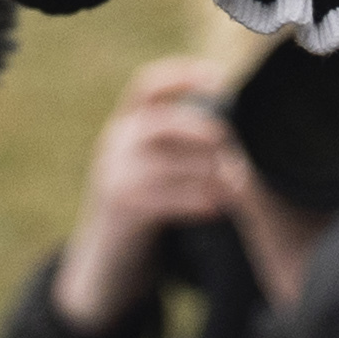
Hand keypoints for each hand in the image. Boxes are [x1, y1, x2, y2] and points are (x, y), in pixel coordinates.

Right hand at [47, 58, 242, 333]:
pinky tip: (218, 207)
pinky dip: (196, 200)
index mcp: (124, 125)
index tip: (219, 77)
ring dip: (207, 171)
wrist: (103, 263)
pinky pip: (164, 197)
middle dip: (203, 131)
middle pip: (162, 122)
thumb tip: (232, 132)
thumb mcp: (149, 167)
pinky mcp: (121, 208)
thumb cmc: (141, 209)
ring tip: (235, 182)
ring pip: (167, 162)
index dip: (182, 75)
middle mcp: (115, 143)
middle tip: (232, 148)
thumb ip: (177, 145)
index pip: (148, 86)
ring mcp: (113, 175)